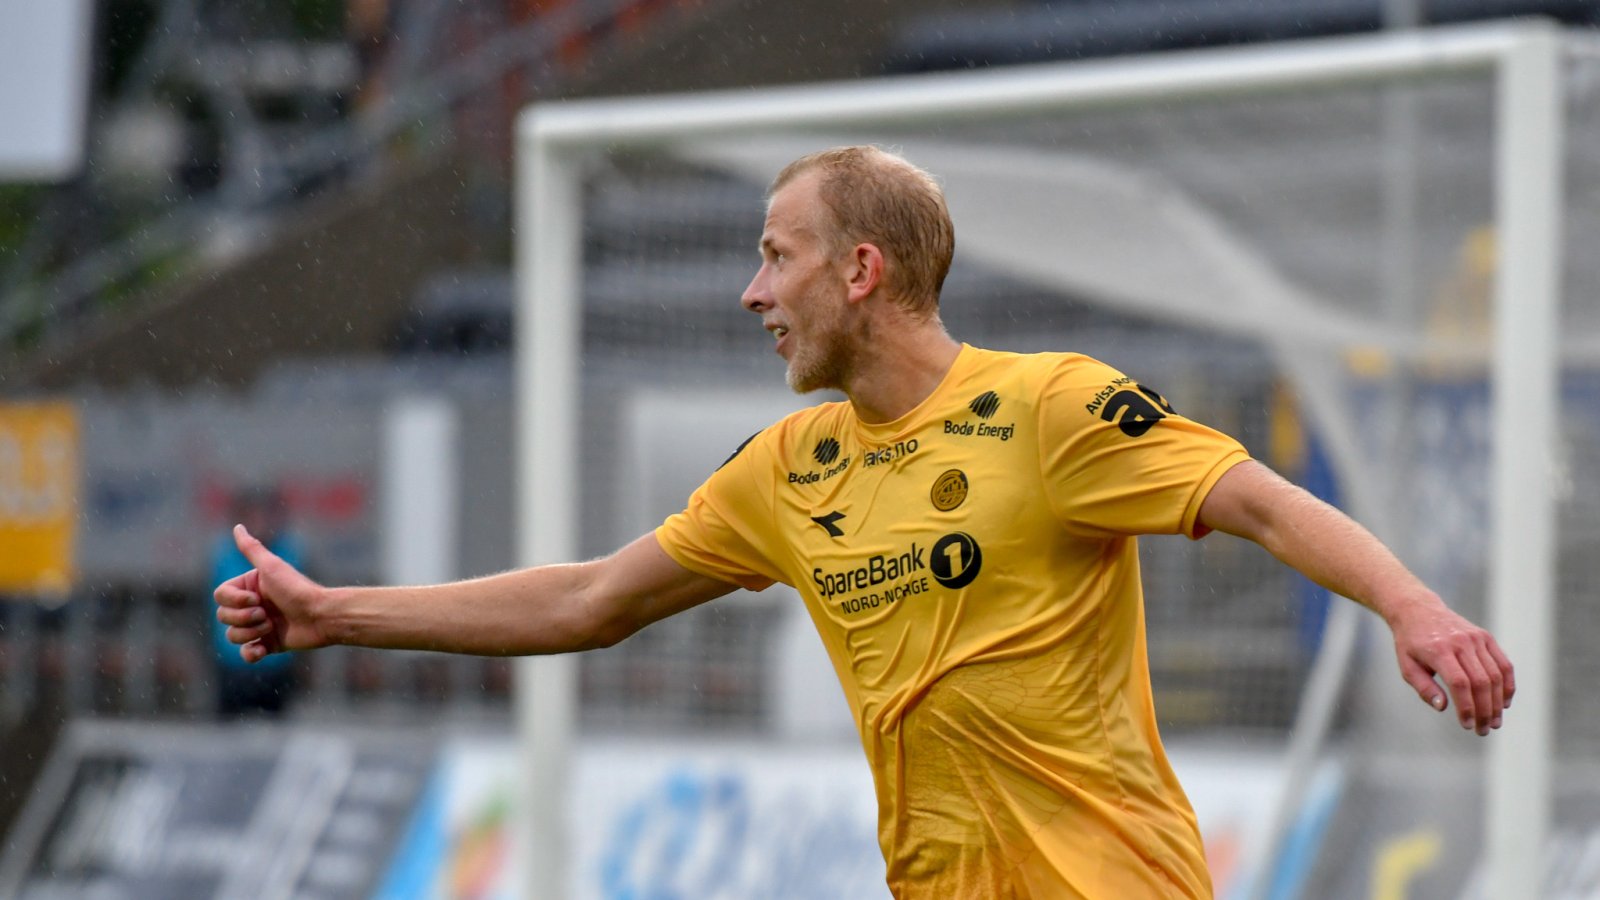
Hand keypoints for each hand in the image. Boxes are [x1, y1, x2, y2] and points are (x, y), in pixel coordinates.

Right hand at [213, 524, 330, 662]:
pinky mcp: (267, 645)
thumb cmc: (297, 590)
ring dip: (249, 633)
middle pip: (223, 616)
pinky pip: (245, 654)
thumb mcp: (272, 567)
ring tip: (271, 627)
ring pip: (231, 636)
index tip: (257, 599)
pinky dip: (250, 654)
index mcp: (249, 587)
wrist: (322, 616)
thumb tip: (237, 527)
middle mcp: (252, 605)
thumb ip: (252, 549)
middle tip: (266, 614)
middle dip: (243, 618)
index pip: (220, 596)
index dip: (234, 601)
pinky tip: (262, 650)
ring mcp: (258, 626)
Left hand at [1390, 599, 1514, 734]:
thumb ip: (1424, 688)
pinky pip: (1503, 664)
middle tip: (1483, 730)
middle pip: (1481, 682)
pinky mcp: (1486, 637)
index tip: (1466, 725)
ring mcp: (1476, 638)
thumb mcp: (1407, 666)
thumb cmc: (1410, 643)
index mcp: (1438, 650)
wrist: (1418, 610)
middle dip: (1485, 710)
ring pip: (1495, 675)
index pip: (1459, 683)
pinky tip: (1504, 703)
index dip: (1466, 707)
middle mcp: (1460, 642)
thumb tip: (1443, 708)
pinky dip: (1507, 685)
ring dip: (1498, 702)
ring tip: (1494, 722)